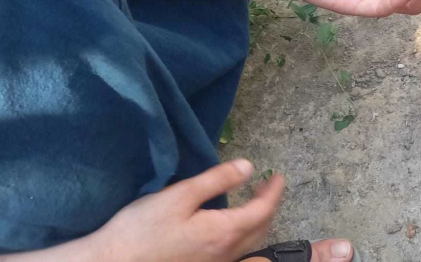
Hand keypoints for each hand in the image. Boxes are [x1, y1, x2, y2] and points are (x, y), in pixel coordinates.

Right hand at [86, 159, 283, 261]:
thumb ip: (217, 180)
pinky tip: (231, 226)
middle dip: (269, 205)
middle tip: (265, 185)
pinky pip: (236, 252)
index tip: (278, 176)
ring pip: (250, 243)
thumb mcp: (180, 196)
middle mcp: (226, 254)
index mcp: (224, 232)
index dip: (274, 191)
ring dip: (258, 221)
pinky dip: (244, 235)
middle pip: (262, 228)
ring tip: (252, 202)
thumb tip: (248, 167)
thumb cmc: (142, 229)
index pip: (263, 210)